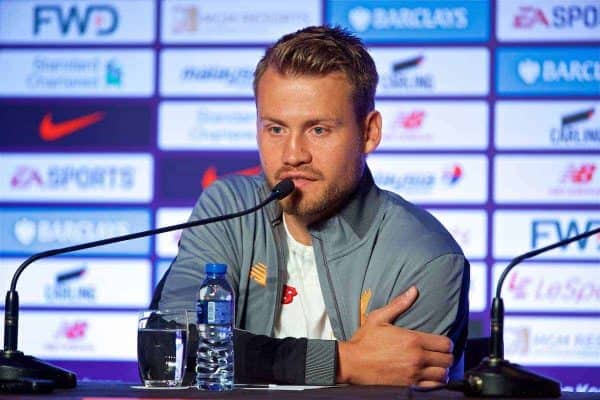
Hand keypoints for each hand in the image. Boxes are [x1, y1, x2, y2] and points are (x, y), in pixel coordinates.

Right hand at [336, 286, 453, 386]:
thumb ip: (399, 304)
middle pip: (447, 360)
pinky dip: (435, 384)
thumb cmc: (364, 340)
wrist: (352, 363)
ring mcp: (414, 374)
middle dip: (445, 357)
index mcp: (413, 339)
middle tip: (439, 356)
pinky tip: (429, 379)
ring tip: (435, 368)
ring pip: (443, 375)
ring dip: (441, 371)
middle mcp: (417, 357)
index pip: (445, 344)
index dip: (446, 344)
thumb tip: (414, 290)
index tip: (440, 344)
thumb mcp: (378, 317)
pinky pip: (433, 388)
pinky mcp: (409, 387)